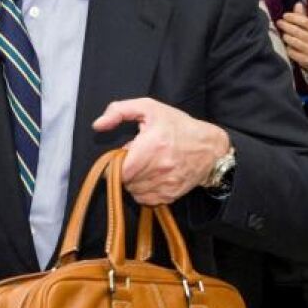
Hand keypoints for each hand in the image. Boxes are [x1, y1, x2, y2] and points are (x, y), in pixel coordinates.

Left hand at [91, 97, 229, 204]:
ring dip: (133, 181)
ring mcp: (166, 184)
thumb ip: (119, 111)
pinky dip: (143, 191)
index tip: (123, 155)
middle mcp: (160, 168)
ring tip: (144, 166)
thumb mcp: (149, 108)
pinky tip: (151, 177)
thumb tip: (98, 125)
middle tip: (136, 158)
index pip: (119, 169)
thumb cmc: (178, 126)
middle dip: (125, 170)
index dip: (116, 163)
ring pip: (133, 191)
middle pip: (125, 181)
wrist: (209, 148)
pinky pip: (146, 199)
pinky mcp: (171, 195)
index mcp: (152, 146)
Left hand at [275, 2, 307, 72]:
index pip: (304, 21)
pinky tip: (288, 46)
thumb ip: (304, 17)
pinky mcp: (306, 60)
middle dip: (285, 26)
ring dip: (285, 37)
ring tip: (284, 34)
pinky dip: (288, 48)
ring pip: (292, 41)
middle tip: (279, 22)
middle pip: (296, 31)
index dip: (293, 17)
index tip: (285, 15)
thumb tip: (298, 4)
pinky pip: (291, 52)